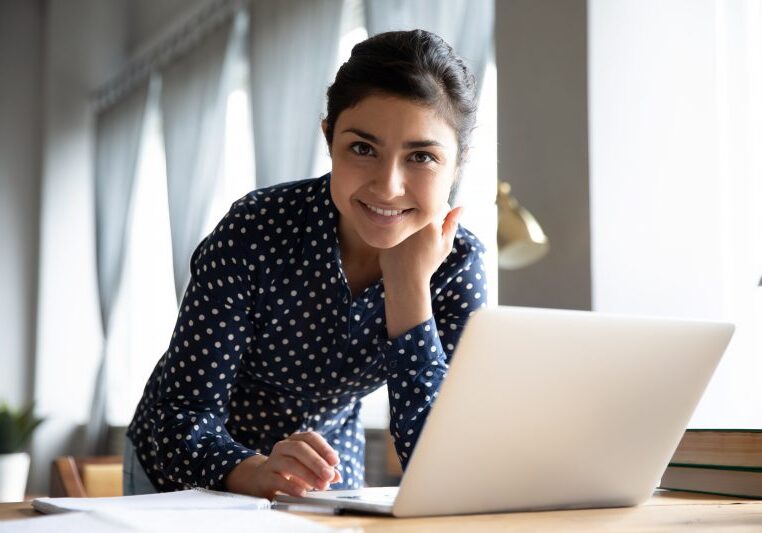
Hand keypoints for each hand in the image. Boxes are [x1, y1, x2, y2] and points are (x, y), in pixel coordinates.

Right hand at [224, 431, 341, 498]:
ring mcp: (273, 461)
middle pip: (300, 449)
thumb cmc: (289, 471)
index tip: (335, 461)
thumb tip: (337, 476)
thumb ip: (323, 471)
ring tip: (321, 486)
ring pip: (290, 463)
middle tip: (329, 475)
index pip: (311, 438)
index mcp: (296, 440)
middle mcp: (283, 447)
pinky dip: (291, 486)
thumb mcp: (308, 469)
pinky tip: (302, 492)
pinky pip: (278, 480)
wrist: (261, 479)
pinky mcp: (265, 477)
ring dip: (308, 475)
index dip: (324, 448)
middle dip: (317, 462)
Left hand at [378, 204, 463, 287]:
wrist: (405, 279)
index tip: (438, 231)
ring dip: (414, 219)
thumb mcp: (445, 245)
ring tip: (414, 240)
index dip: (443, 217)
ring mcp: (396, 220)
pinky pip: (396, 218)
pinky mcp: (385, 225)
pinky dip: (400, 226)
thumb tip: (461, 207)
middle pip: (423, 206)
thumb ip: (452, 224)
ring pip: (410, 211)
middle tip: (425, 235)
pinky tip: (403, 242)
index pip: (440, 205)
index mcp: (429, 219)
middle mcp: (411, 216)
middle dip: (427, 217)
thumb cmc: (428, 262)